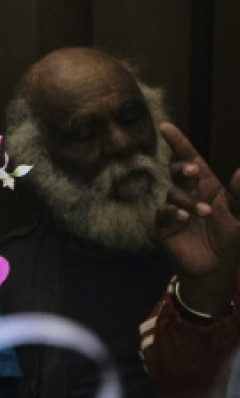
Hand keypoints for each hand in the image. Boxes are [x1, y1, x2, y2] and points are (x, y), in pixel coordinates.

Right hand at [157, 122, 239, 312]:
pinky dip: (173, 212)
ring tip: (203, 214)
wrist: (217, 270)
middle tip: (194, 171)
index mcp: (208, 186)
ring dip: (187, 199)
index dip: (179, 143)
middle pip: (177, 171)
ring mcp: (175, 209)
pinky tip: (185, 218)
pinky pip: (164, 212)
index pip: (191, 159)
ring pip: (173, 192)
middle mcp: (190, 194)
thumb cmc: (233, 242)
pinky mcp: (165, 226)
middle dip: (182, 167)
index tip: (166, 127)